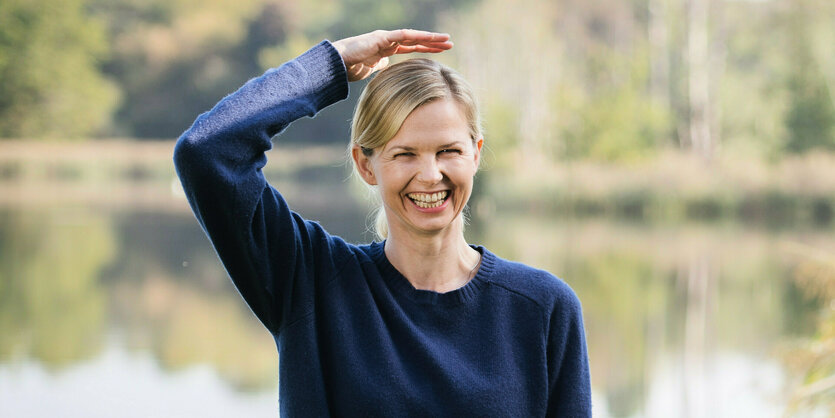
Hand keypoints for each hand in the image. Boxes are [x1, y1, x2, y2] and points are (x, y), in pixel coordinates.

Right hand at [332, 29, 452, 81]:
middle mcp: (388, 41)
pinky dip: (415, 36)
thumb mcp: (371, 69)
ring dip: (429, 38)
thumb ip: (380, 66)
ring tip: (445, 40)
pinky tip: (428, 37)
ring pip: (412, 36)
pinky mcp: (380, 38)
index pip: (411, 47)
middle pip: (415, 40)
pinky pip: (401, 36)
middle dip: (432, 42)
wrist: (338, 63)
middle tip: (449, 43)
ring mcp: (385, 38)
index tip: (441, 50)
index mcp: (387, 48)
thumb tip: (386, 66)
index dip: (426, 48)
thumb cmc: (351, 67)